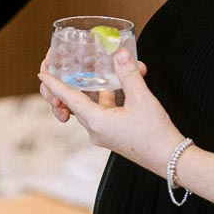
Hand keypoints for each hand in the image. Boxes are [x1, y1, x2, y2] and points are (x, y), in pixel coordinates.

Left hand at [39, 49, 181, 173]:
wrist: (171, 161)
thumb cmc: (155, 134)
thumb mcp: (142, 99)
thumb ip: (129, 74)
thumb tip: (119, 53)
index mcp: (97, 122)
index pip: (69, 99)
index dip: (55, 85)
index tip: (42, 74)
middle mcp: (96, 130)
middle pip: (75, 104)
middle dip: (69, 86)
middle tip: (64, 70)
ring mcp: (104, 134)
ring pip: (91, 107)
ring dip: (91, 91)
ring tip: (93, 72)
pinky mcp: (114, 135)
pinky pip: (102, 113)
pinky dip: (105, 99)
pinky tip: (114, 86)